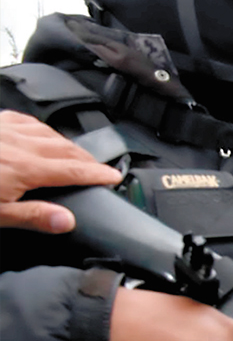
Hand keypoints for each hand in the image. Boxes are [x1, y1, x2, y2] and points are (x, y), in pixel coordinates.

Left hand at [0, 110, 121, 232]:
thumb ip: (32, 216)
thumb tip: (67, 221)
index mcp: (24, 168)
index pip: (73, 171)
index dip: (98, 174)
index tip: (114, 176)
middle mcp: (20, 144)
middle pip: (66, 149)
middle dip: (88, 159)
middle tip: (99, 168)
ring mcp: (7, 130)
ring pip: (49, 132)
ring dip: (66, 143)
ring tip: (75, 153)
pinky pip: (26, 119)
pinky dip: (41, 127)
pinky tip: (42, 131)